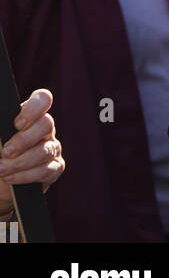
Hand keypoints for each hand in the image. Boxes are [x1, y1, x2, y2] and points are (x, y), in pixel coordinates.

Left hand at [0, 89, 64, 207]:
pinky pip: (46, 171)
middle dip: (25, 140)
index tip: (17, 124)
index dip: (34, 108)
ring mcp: (52, 148)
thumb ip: (1, 130)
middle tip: (6, 151)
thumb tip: (2, 133)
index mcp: (31, 115)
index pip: (42, 100)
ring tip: (2, 170)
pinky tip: (10, 178)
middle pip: (46, 124)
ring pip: (45, 150)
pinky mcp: (54, 169)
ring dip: (21, 162)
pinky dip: (26, 176)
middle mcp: (45, 129)